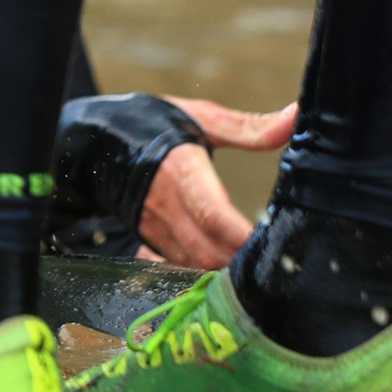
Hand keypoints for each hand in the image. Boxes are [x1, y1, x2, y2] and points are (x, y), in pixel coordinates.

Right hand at [136, 98, 296, 267]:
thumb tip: (295, 118)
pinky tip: (225, 270)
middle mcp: (164, 205)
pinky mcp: (148, 239)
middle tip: (274, 260)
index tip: (272, 242)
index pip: (213, 213)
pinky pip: (179, 266)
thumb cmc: (155, 126)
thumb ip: (248, 127)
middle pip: (206, 249)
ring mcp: (153, 227)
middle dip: (240, 261)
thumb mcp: (200, 119)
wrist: (96, 141)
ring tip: (256, 267)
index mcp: (180, 171)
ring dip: (224, 270)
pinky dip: (203, 273)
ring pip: (193, 264)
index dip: (242, 234)